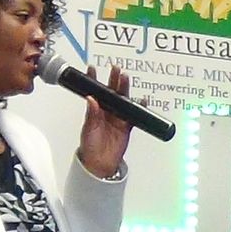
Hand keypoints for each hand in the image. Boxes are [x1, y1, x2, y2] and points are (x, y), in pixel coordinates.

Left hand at [76, 64, 134, 178]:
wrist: (100, 163)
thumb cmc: (90, 146)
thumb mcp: (89, 129)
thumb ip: (92, 114)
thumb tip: (91, 99)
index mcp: (95, 110)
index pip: (94, 91)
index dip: (93, 79)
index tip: (92, 68)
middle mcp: (107, 112)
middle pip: (112, 92)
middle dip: (114, 80)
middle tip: (116, 69)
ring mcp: (117, 118)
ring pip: (123, 100)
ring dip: (125, 90)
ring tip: (125, 79)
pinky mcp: (127, 126)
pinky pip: (135, 115)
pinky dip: (139, 108)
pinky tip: (142, 101)